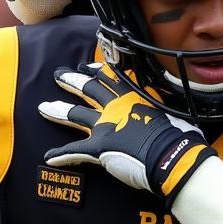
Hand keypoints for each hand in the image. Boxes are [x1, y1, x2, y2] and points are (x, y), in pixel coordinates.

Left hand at [38, 63, 216, 203]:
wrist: (170, 155)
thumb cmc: (178, 136)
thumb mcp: (172, 113)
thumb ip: (161, 109)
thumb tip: (168, 111)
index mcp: (133, 97)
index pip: (111, 78)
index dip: (98, 71)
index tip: (88, 66)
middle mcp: (116, 107)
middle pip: (89, 89)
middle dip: (72, 81)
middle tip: (59, 75)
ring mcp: (104, 126)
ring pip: (74, 114)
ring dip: (58, 111)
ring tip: (44, 108)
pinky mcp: (97, 147)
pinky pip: (74, 151)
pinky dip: (60, 155)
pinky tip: (49, 157)